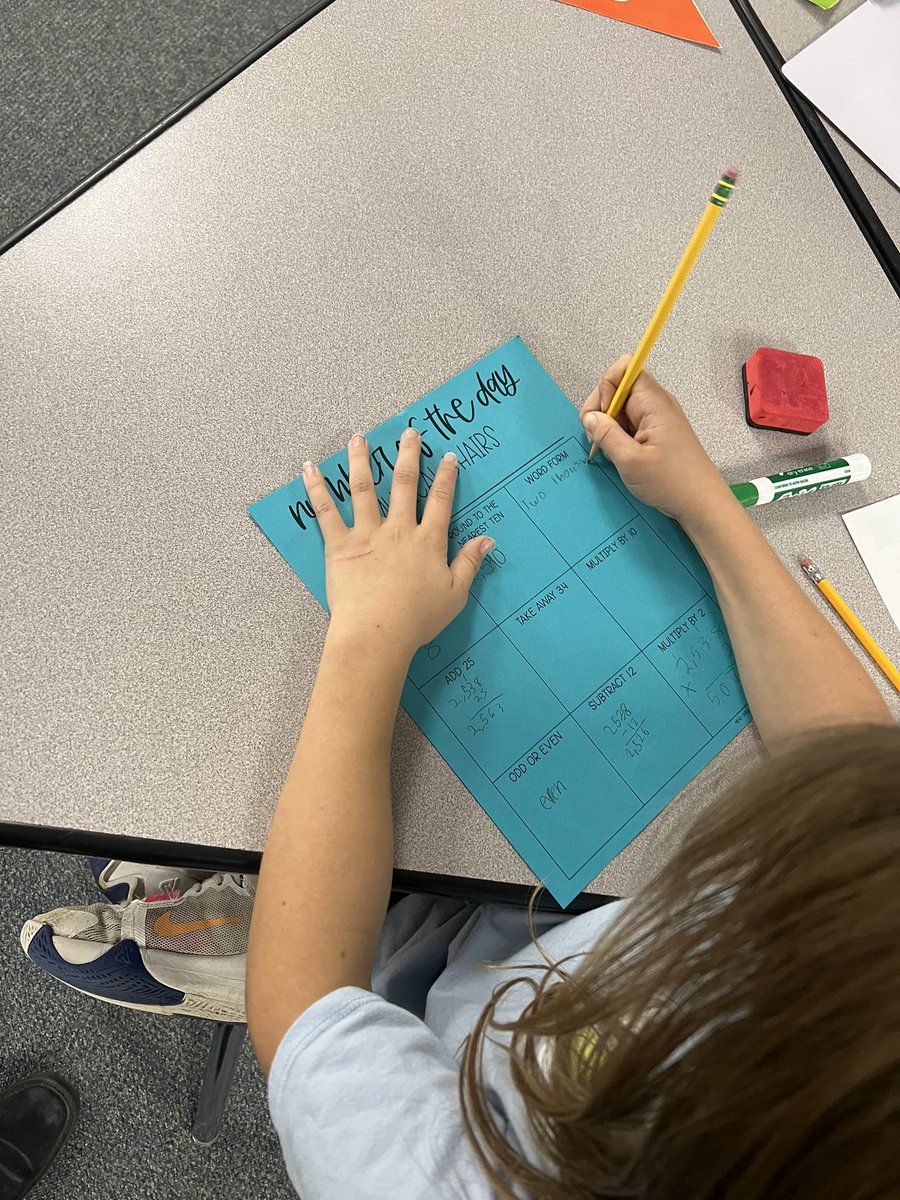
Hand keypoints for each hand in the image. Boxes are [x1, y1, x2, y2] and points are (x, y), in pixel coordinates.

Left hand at [302, 428, 492, 659]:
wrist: (377, 632)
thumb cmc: (417, 619)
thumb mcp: (455, 594)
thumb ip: (469, 563)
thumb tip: (487, 540)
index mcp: (428, 542)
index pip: (441, 501)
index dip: (447, 477)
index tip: (448, 456)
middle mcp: (398, 530)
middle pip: (405, 484)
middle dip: (408, 455)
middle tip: (409, 432)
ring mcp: (367, 534)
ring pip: (363, 488)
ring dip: (361, 460)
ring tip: (359, 438)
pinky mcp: (340, 546)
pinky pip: (325, 512)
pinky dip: (316, 489)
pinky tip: (309, 469)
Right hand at [580, 356, 731, 523]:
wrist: (700, 503)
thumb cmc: (671, 482)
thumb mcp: (629, 460)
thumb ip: (605, 434)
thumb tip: (589, 418)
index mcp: (653, 403)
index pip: (624, 368)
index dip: (605, 387)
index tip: (602, 417)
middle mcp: (656, 404)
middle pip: (619, 388)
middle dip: (602, 410)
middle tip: (601, 439)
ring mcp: (657, 418)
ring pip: (622, 408)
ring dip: (610, 427)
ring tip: (614, 452)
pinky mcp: (658, 433)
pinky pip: (631, 424)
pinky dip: (620, 437)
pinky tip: (621, 456)